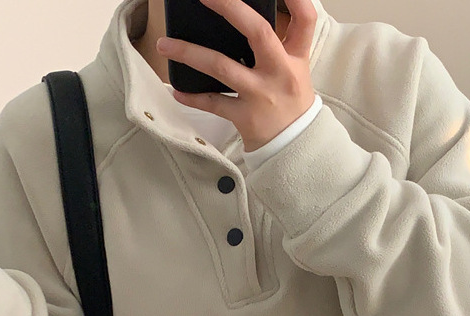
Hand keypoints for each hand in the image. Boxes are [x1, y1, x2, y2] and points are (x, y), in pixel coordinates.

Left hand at [158, 0, 316, 152]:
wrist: (294, 146)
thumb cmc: (290, 103)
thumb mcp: (294, 70)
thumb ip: (278, 43)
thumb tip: (243, 16)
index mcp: (295, 57)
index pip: (304, 20)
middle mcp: (280, 73)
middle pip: (258, 32)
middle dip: (229, 8)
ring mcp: (261, 95)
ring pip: (222, 67)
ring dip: (190, 54)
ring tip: (165, 45)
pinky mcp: (245, 117)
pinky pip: (213, 104)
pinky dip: (193, 97)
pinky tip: (177, 90)